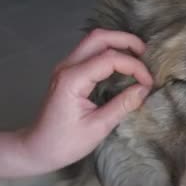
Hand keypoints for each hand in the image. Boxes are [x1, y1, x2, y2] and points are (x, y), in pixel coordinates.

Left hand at [18, 29, 152, 172]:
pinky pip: (90, 51)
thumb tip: (144, 89)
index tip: (148, 83)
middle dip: (126, 41)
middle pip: (99, 37)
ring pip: (94, 41)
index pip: (110, 59)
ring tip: (138, 57)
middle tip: (146, 55)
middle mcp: (67, 66)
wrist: (36, 148)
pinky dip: (109, 52)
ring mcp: (66, 67)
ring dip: (117, 44)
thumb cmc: (65, 142)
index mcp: (73, 79)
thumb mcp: (98, 128)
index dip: (134, 67)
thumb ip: (122, 105)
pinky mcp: (68, 72)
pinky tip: (122, 64)